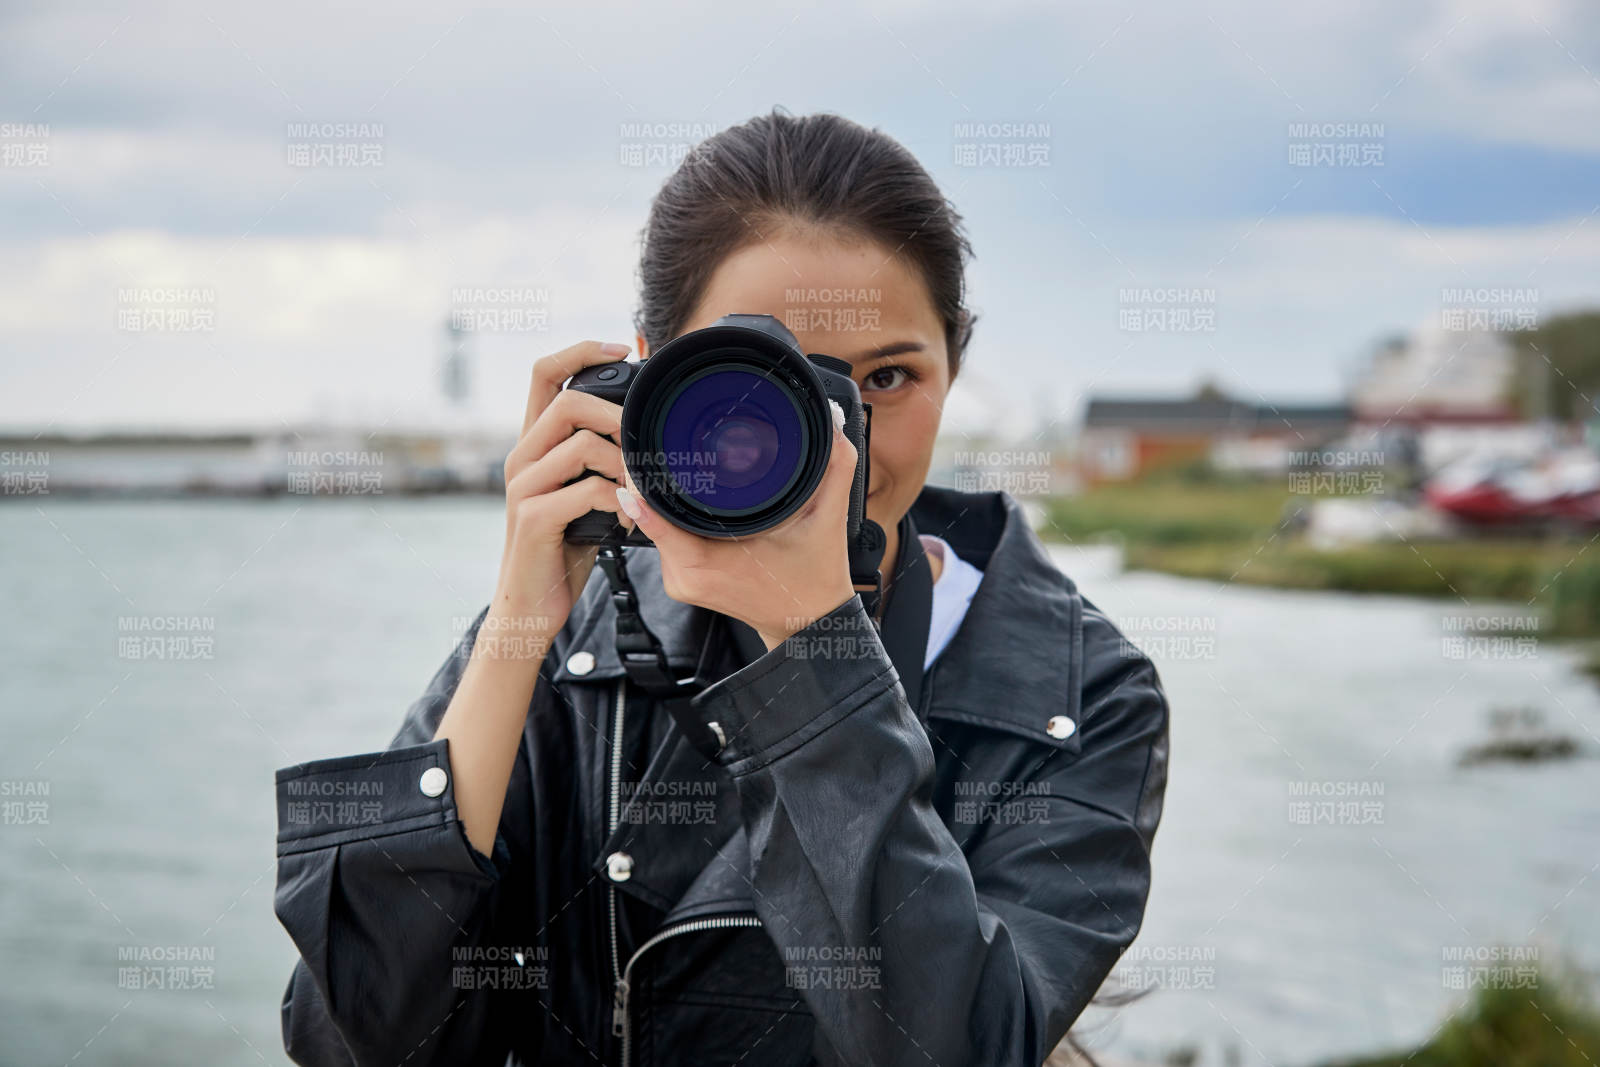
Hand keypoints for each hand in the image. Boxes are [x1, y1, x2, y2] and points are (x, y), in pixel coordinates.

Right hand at [492, 339, 635, 641]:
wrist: (530, 604)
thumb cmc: (563, 548)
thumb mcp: (581, 494)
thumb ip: (599, 461)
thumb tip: (646, 433)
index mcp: (532, 444)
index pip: (544, 372)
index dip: (582, 351)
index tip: (623, 347)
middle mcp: (521, 457)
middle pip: (568, 403)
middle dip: (617, 415)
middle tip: (644, 443)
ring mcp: (523, 486)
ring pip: (581, 446)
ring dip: (624, 465)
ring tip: (639, 490)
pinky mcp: (532, 518)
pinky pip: (587, 491)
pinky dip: (619, 502)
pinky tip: (628, 521)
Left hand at [615, 401, 859, 650]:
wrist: (809, 623)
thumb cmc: (814, 580)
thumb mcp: (829, 518)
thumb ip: (835, 466)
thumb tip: (834, 423)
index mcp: (704, 561)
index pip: (652, 510)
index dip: (645, 475)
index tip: (645, 446)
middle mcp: (684, 575)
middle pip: (649, 513)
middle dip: (657, 477)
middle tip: (666, 442)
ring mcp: (680, 581)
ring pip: (656, 525)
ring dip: (664, 497)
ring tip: (680, 468)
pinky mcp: (684, 582)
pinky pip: (666, 539)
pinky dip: (673, 517)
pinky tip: (690, 501)